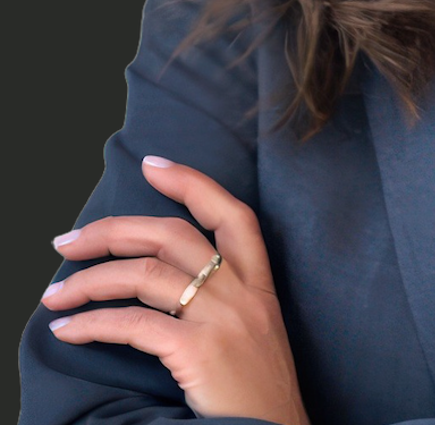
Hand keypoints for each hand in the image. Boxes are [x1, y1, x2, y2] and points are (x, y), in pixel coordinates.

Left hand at [42, 156, 310, 424]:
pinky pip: (133, 325)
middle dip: (113, 230)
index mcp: (260, 281)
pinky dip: (92, 323)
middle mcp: (242, 291)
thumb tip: (161, 278)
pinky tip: (67, 330)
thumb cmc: (258, 389)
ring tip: (56, 294)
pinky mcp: (197, 351)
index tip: (152, 165)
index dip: (192, 183)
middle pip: (173, 234)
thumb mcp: (254, 329)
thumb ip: (223, 299)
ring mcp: (221, 318)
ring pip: (146, 275)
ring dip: (90, 280)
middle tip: (69, 241)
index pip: (231, 213)